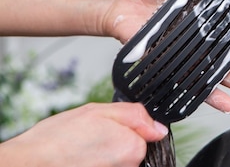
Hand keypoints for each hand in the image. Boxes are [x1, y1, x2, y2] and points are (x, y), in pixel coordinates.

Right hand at [0, 102, 167, 166]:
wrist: (28, 163)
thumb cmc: (57, 140)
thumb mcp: (98, 111)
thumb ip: (135, 115)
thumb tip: (158, 127)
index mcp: (132, 147)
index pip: (144, 135)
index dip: (125, 128)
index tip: (108, 128)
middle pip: (131, 149)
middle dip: (115, 141)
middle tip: (91, 138)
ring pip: (118, 161)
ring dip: (104, 155)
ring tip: (82, 150)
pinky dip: (96, 163)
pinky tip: (80, 160)